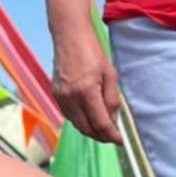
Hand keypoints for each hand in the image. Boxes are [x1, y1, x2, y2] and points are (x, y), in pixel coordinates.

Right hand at [51, 28, 123, 143]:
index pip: (101, 123)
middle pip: (87, 129)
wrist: (69, 35)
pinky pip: (69, 115)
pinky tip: (90, 117)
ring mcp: (60, 96)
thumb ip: (112, 100)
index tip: (120, 141)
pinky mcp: (55, 94)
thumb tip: (113, 120)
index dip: (112, 135)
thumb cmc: (92, 51)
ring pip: (77, 124)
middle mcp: (70, 97)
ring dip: (90, 130)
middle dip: (101, 136)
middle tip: (112, 137)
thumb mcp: (110, 75)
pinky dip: (80, 121)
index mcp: (86, 92)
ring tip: (103, 129)